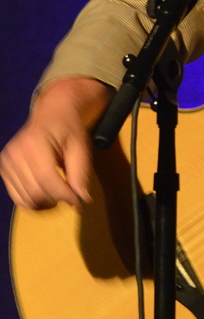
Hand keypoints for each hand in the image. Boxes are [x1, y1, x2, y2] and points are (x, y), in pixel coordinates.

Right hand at [0, 77, 110, 209]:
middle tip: (69, 197)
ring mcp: (6, 161)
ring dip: (44, 204)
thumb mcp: (81, 147)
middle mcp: (15, 152)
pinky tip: (46, 194)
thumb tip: (81, 200)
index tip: (78, 201)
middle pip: (33, 191)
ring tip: (58, 194)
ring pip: (24, 198)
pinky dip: (32, 201)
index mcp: (34, 142)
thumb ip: (80, 173)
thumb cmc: (69, 130)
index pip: (45, 178)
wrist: (53, 114)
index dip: (62, 194)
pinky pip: (16, 196)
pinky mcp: (4, 169)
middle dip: (55, 200)